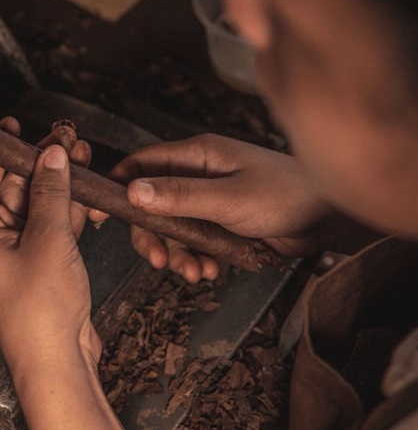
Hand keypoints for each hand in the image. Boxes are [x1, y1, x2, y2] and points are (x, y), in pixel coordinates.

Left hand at [0, 118, 100, 374]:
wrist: (57, 360)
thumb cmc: (41, 310)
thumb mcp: (48, 240)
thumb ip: (51, 193)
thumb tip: (52, 155)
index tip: (16, 125)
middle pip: (14, 188)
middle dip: (41, 163)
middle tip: (67, 138)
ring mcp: (21, 254)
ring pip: (39, 207)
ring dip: (60, 185)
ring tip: (84, 158)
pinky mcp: (45, 267)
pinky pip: (54, 229)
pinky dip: (70, 213)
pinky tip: (90, 198)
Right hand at [90, 134, 332, 281]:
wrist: (328, 219)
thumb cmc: (286, 195)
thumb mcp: (229, 197)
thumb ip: (180, 195)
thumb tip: (133, 191)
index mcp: (197, 156)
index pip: (142, 165)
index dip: (118, 187)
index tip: (100, 215)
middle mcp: (199, 176)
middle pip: (153, 205)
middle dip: (152, 235)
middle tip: (158, 260)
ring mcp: (210, 202)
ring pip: (174, 229)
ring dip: (177, 253)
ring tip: (192, 272)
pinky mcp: (223, 225)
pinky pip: (196, 243)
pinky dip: (197, 259)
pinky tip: (209, 272)